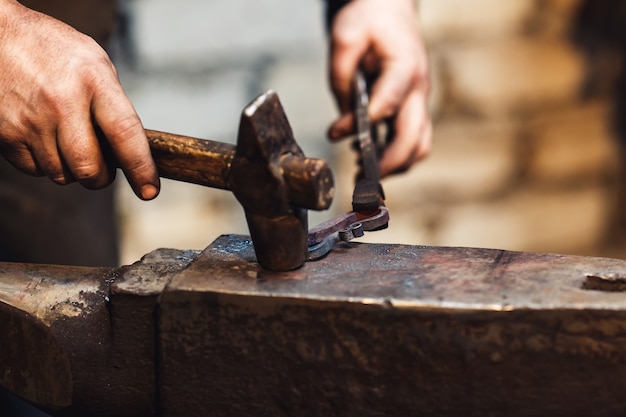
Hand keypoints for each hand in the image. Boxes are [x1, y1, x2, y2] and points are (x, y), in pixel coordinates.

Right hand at [0, 1, 158, 199]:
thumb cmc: (54, 50)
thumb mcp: (96, 64)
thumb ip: (114, 104)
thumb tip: (130, 151)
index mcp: (93, 80)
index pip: (125, 134)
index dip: (141, 168)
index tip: (149, 190)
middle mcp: (62, 101)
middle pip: (89, 168)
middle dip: (101, 178)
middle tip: (103, 169)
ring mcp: (31, 119)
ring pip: (62, 174)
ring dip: (72, 169)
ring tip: (68, 140)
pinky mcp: (6, 133)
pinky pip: (35, 170)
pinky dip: (45, 164)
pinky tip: (45, 138)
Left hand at [327, 0, 431, 176]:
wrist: (391, 10)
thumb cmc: (369, 20)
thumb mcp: (345, 35)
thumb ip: (340, 76)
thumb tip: (341, 126)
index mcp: (404, 66)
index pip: (391, 101)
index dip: (368, 122)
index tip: (342, 134)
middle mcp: (418, 88)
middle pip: (414, 137)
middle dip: (388, 163)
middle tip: (360, 180)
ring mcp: (419, 101)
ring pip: (419, 145)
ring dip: (395, 165)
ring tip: (363, 175)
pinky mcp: (413, 109)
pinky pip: (412, 141)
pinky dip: (395, 157)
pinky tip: (367, 159)